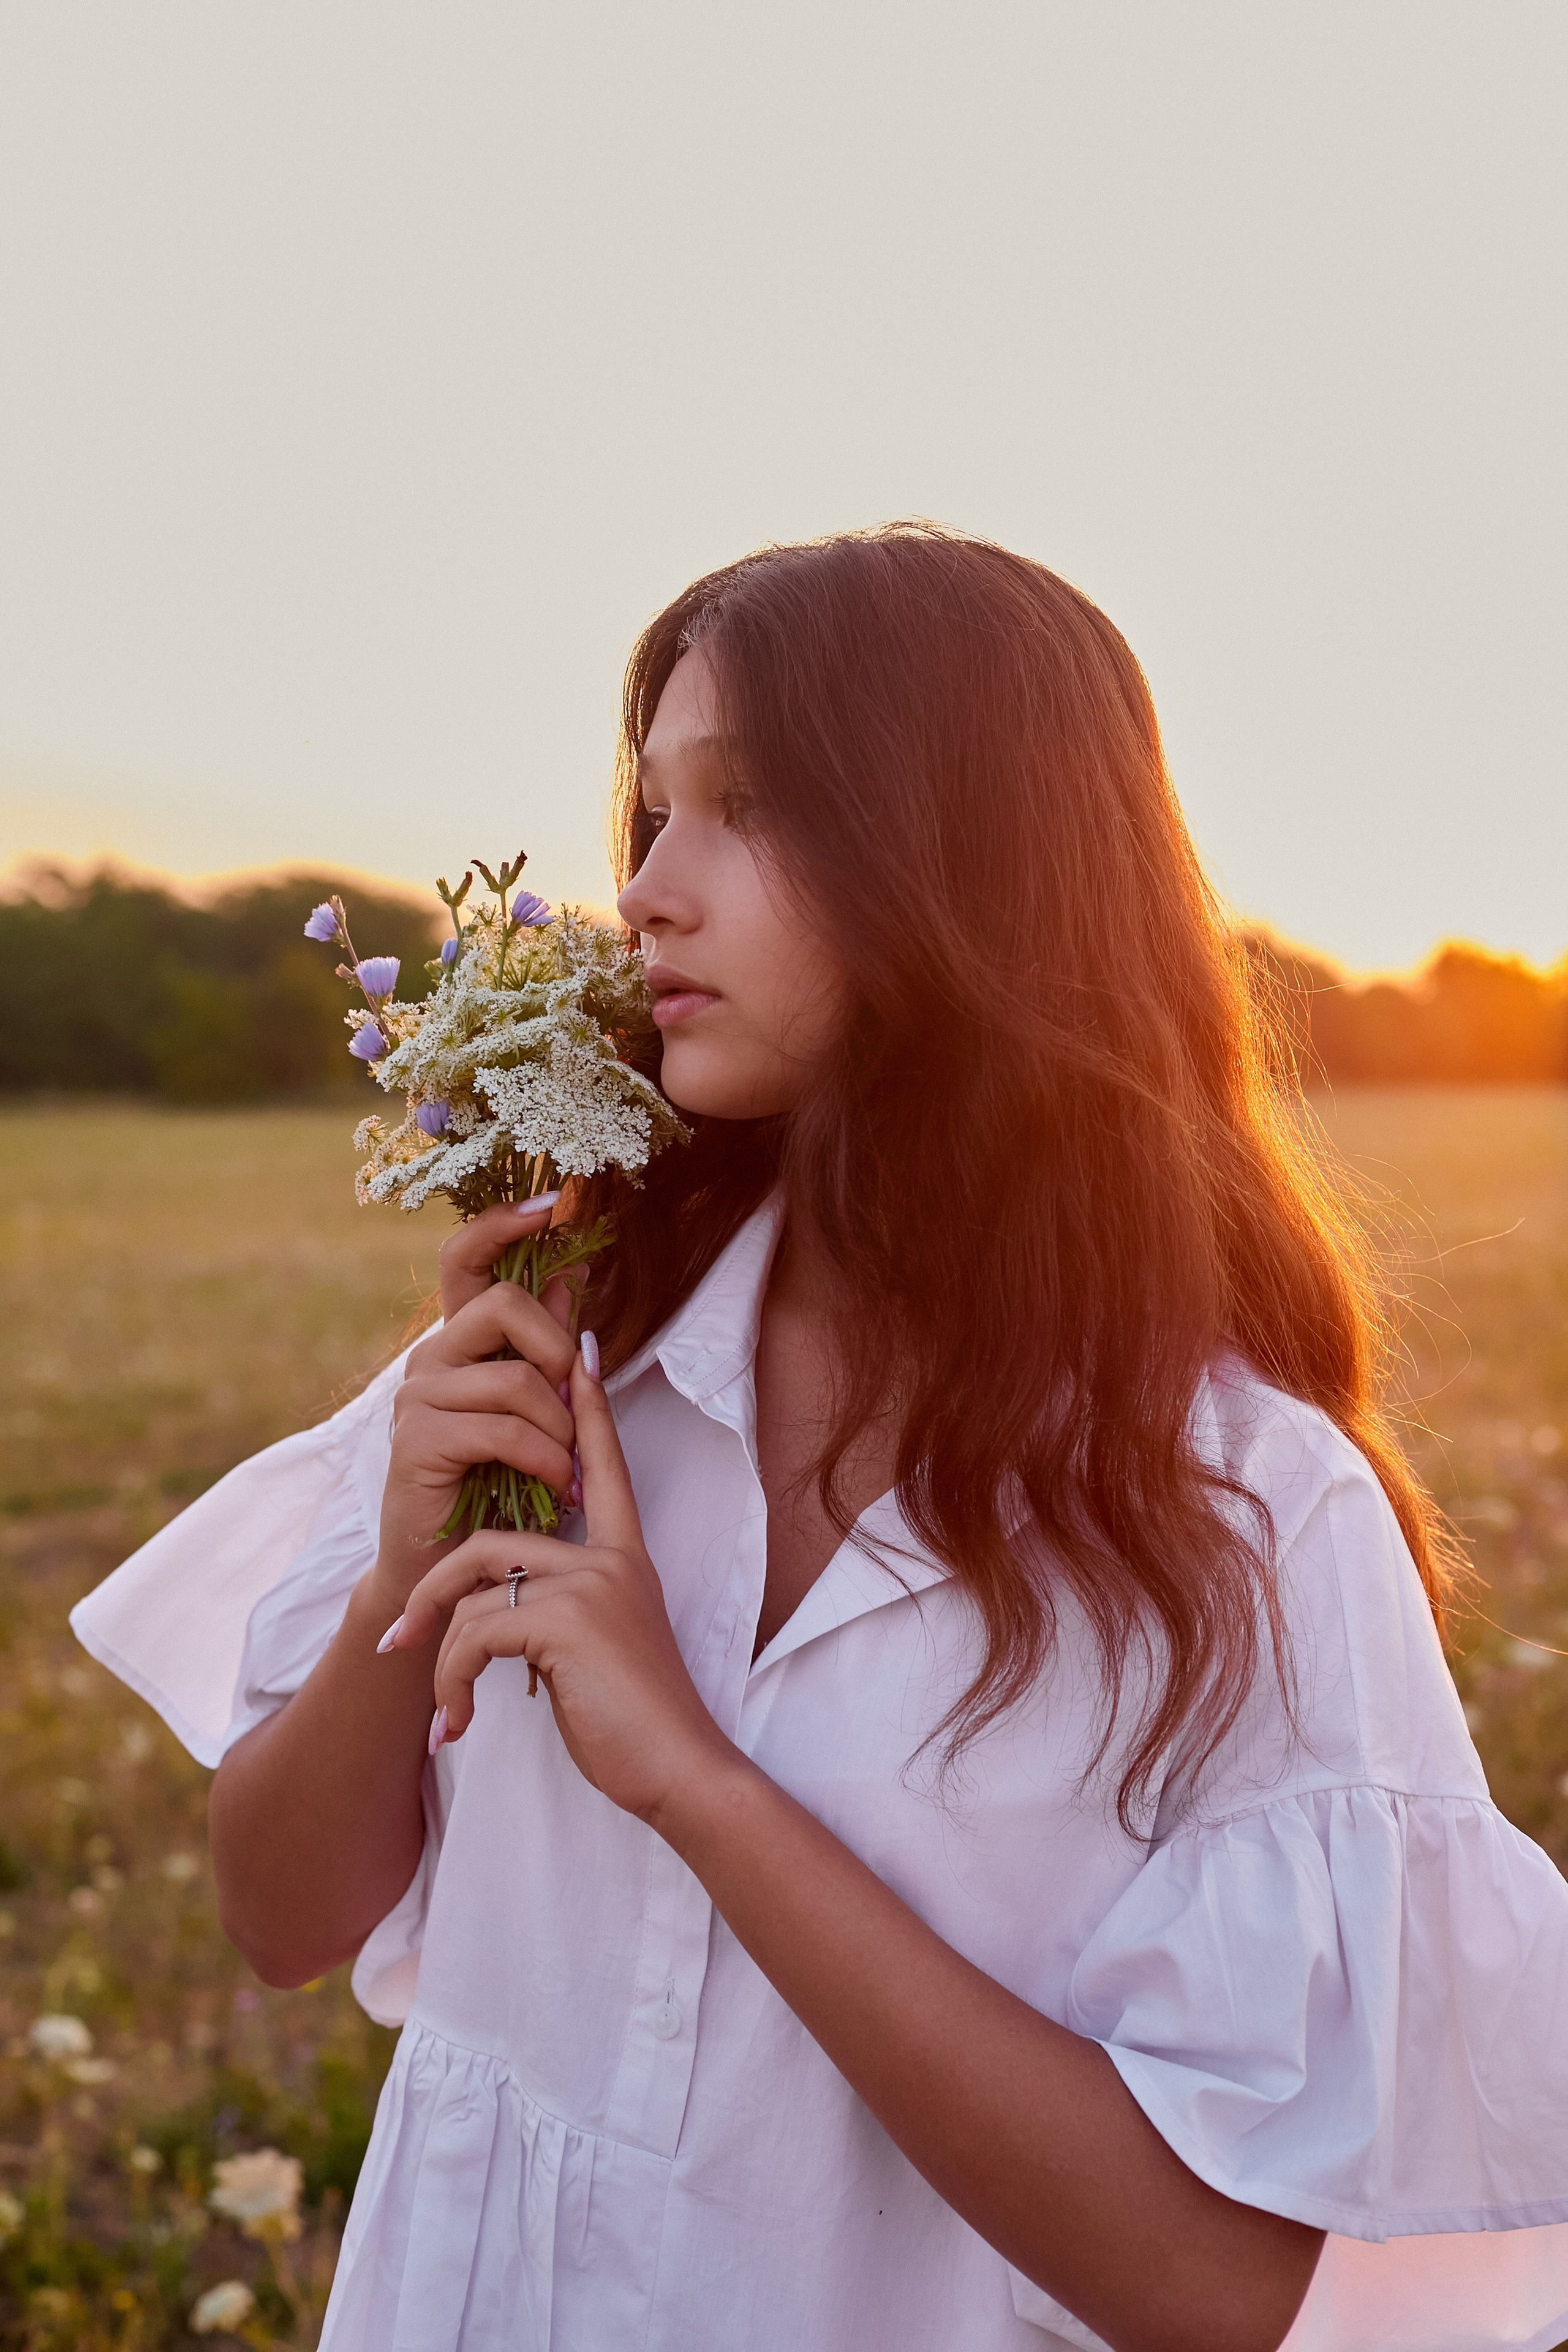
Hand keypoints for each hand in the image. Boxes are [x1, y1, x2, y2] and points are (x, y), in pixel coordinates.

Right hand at [372, 1200, 577, 1604]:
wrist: (450, 1569)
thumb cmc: (500, 1489)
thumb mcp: (535, 1413)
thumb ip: (544, 1348)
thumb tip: (570, 1272)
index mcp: (457, 1341)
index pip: (465, 1256)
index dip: (504, 1222)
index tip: (553, 1202)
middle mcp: (430, 1357)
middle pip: (504, 1303)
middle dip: (557, 1350)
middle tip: (576, 1403)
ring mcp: (417, 1397)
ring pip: (515, 1377)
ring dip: (561, 1427)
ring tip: (570, 1467)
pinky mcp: (416, 1441)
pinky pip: (502, 1428)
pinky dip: (546, 1457)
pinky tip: (558, 1483)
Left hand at [383, 1340, 734, 1822]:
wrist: (678, 1768)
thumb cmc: (635, 1721)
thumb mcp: (597, 1651)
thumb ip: (562, 1611)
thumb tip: (502, 1611)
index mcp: (623, 1558)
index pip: (602, 1466)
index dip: (588, 1412)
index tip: (580, 1356)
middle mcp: (609, 1558)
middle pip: (490, 1541)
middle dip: (433, 1594)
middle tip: (400, 1642)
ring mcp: (590, 1583)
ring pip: (474, 1585)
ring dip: (439, 1654)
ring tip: (442, 1709)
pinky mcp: (566, 1619)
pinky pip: (474, 1632)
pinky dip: (451, 1683)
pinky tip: (458, 1727)